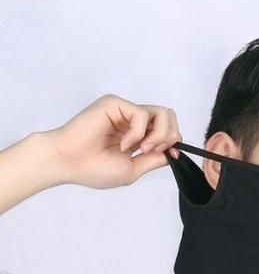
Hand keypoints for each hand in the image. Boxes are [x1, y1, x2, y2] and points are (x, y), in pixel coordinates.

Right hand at [43, 93, 182, 187]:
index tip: (170, 155)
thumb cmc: (93, 169)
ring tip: (140, 148)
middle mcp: (133, 122)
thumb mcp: (134, 169)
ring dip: (159, 135)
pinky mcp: (116, 104)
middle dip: (169, 137)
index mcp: (138, 137)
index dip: (174, 142)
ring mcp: (125, 112)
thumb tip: (173, 152)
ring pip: (162, 113)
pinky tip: (122, 144)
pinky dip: (137, 133)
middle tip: (151, 151)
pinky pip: (141, 114)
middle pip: (169, 118)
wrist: (69, 163)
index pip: (168, 131)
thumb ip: (155, 159)